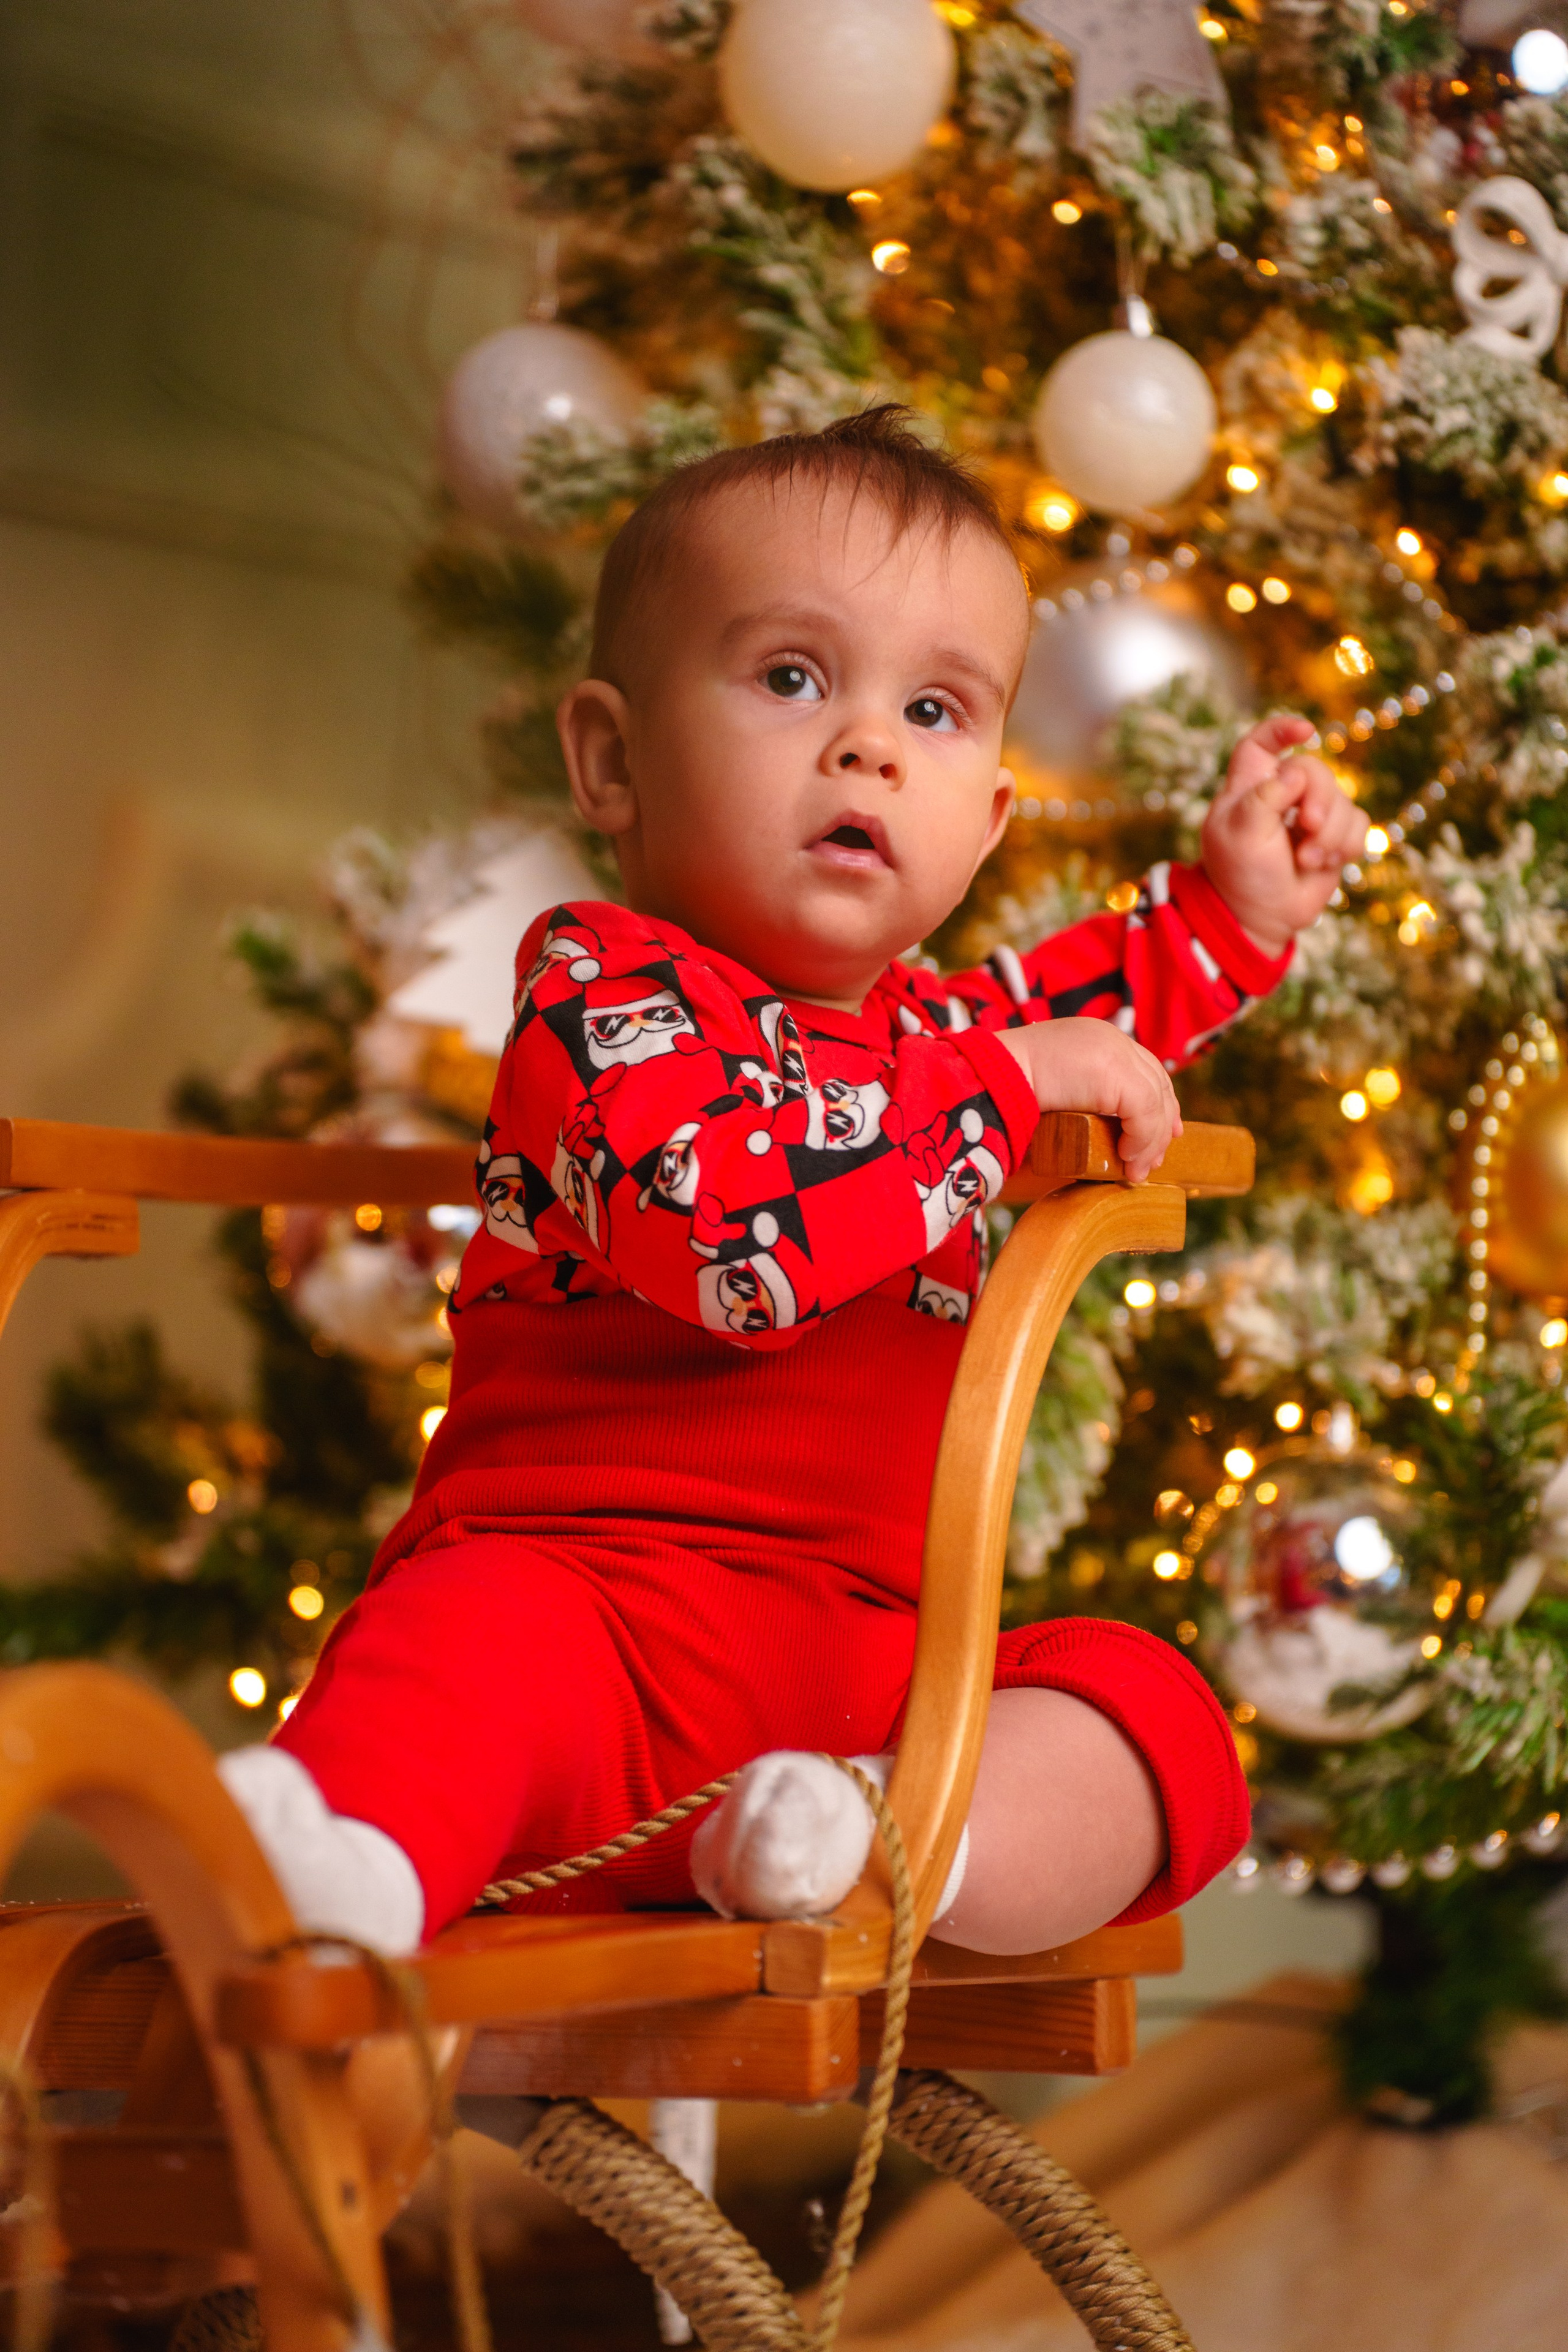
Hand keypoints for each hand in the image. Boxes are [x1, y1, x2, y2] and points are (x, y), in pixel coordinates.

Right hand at [997, 1016, 1181, 1183]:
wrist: (992, 1078)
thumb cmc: (1008, 1091)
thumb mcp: (1053, 1088)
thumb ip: (1079, 1098)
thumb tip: (1099, 1138)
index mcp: (1095, 1037)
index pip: (1142, 1067)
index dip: (1158, 1100)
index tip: (1164, 1132)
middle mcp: (1110, 1038)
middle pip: (1156, 1081)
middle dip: (1161, 1124)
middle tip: (1153, 1161)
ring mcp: (1114, 1052)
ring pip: (1154, 1101)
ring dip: (1149, 1143)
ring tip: (1136, 1172)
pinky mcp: (1116, 1073)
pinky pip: (1144, 1112)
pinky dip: (1142, 1140)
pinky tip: (1128, 1160)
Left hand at [1202, 713, 1368, 955]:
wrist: (1261, 918)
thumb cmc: (1242, 875)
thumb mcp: (1241, 834)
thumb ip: (1266, 797)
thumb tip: (1296, 773)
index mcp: (1249, 787)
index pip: (1260, 744)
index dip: (1280, 730)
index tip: (1305, 730)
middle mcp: (1282, 794)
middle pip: (1314, 770)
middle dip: (1319, 798)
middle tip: (1309, 827)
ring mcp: (1312, 815)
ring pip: (1343, 799)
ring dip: (1331, 832)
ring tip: (1307, 860)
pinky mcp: (1336, 837)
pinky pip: (1360, 823)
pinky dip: (1348, 843)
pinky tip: (1326, 863)